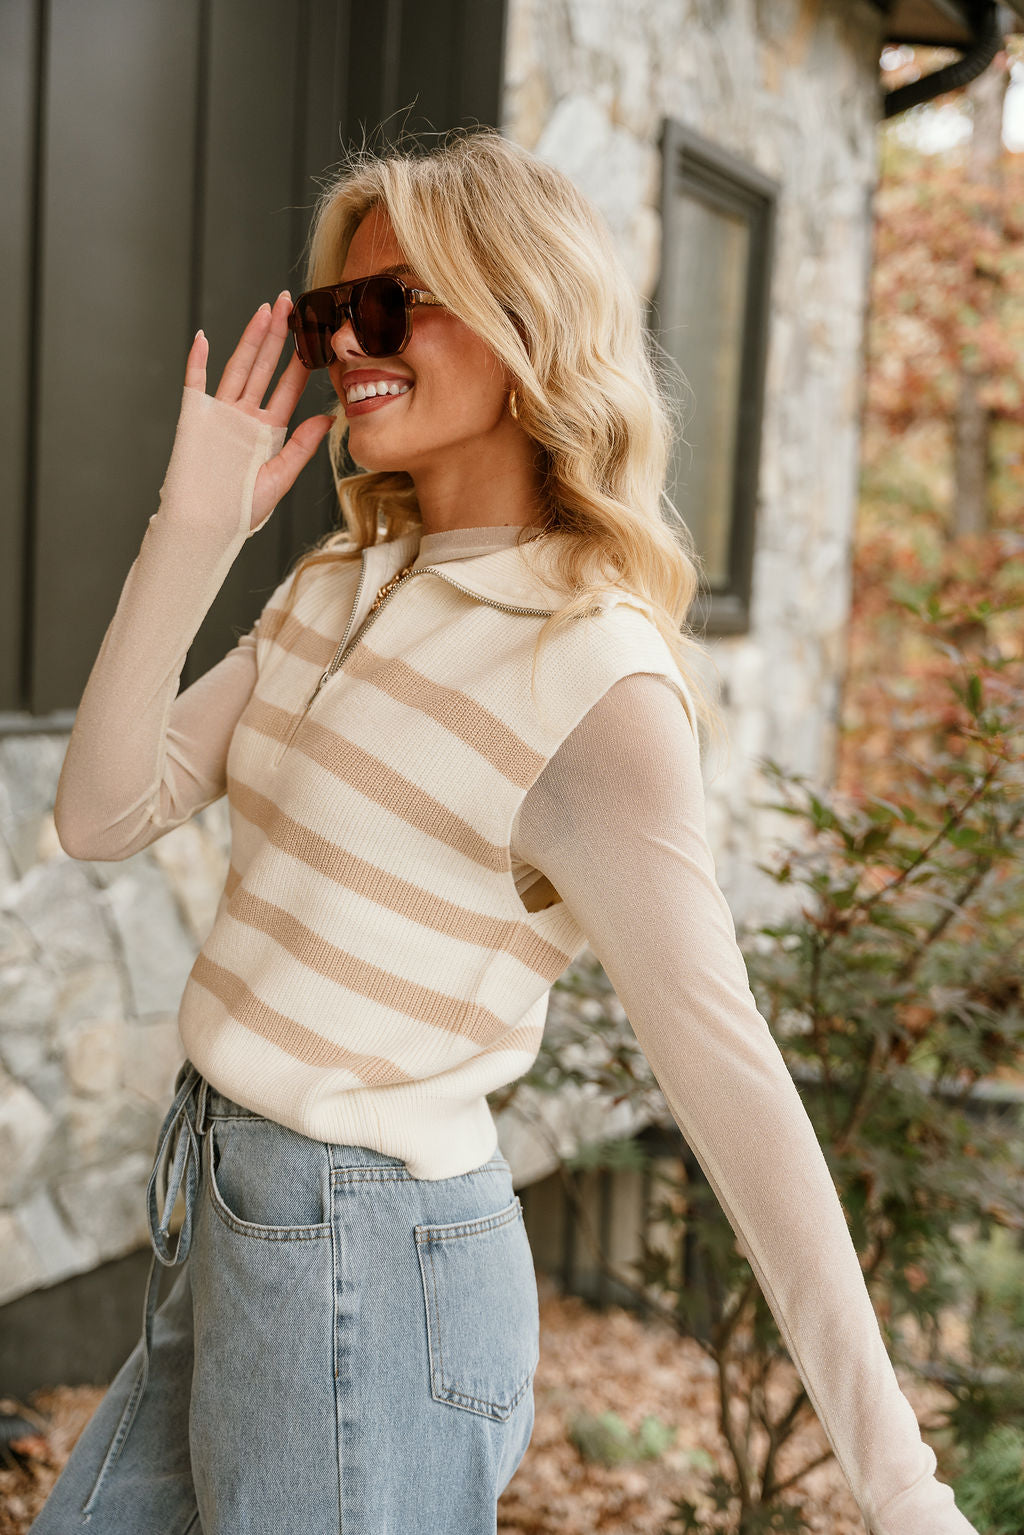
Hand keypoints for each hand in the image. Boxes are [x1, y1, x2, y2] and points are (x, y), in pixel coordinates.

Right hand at [184, 291, 335, 532]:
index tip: (314, 334)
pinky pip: (195, 383)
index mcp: (268, 430)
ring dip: (249, 339)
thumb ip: (302, 446)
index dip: (300, 360)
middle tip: (289, 302)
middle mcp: (245, 416)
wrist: (207, 526)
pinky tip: (205, 338)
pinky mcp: (194, 418)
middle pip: (263, 367)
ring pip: (236, 367)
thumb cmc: (243, 510)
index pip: (288, 387)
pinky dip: (198, 360)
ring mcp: (220, 414)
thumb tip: (329, 417)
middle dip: (276, 335)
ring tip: (263, 311)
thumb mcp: (280, 477)